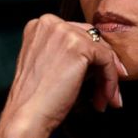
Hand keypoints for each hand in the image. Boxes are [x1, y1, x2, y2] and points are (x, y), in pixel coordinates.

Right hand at [0, 14, 126, 137]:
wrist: (27, 114)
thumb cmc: (35, 98)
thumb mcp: (46, 65)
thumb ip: (64, 53)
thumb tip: (98, 57)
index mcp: (38, 26)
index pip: (76, 34)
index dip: (90, 58)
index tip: (98, 78)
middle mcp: (49, 23)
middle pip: (91, 40)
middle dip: (102, 67)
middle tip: (107, 92)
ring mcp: (64, 32)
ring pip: (101, 50)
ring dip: (107, 77)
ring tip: (106, 99)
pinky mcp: (79, 46)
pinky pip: (106, 59)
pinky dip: (110, 80)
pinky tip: (106, 97)